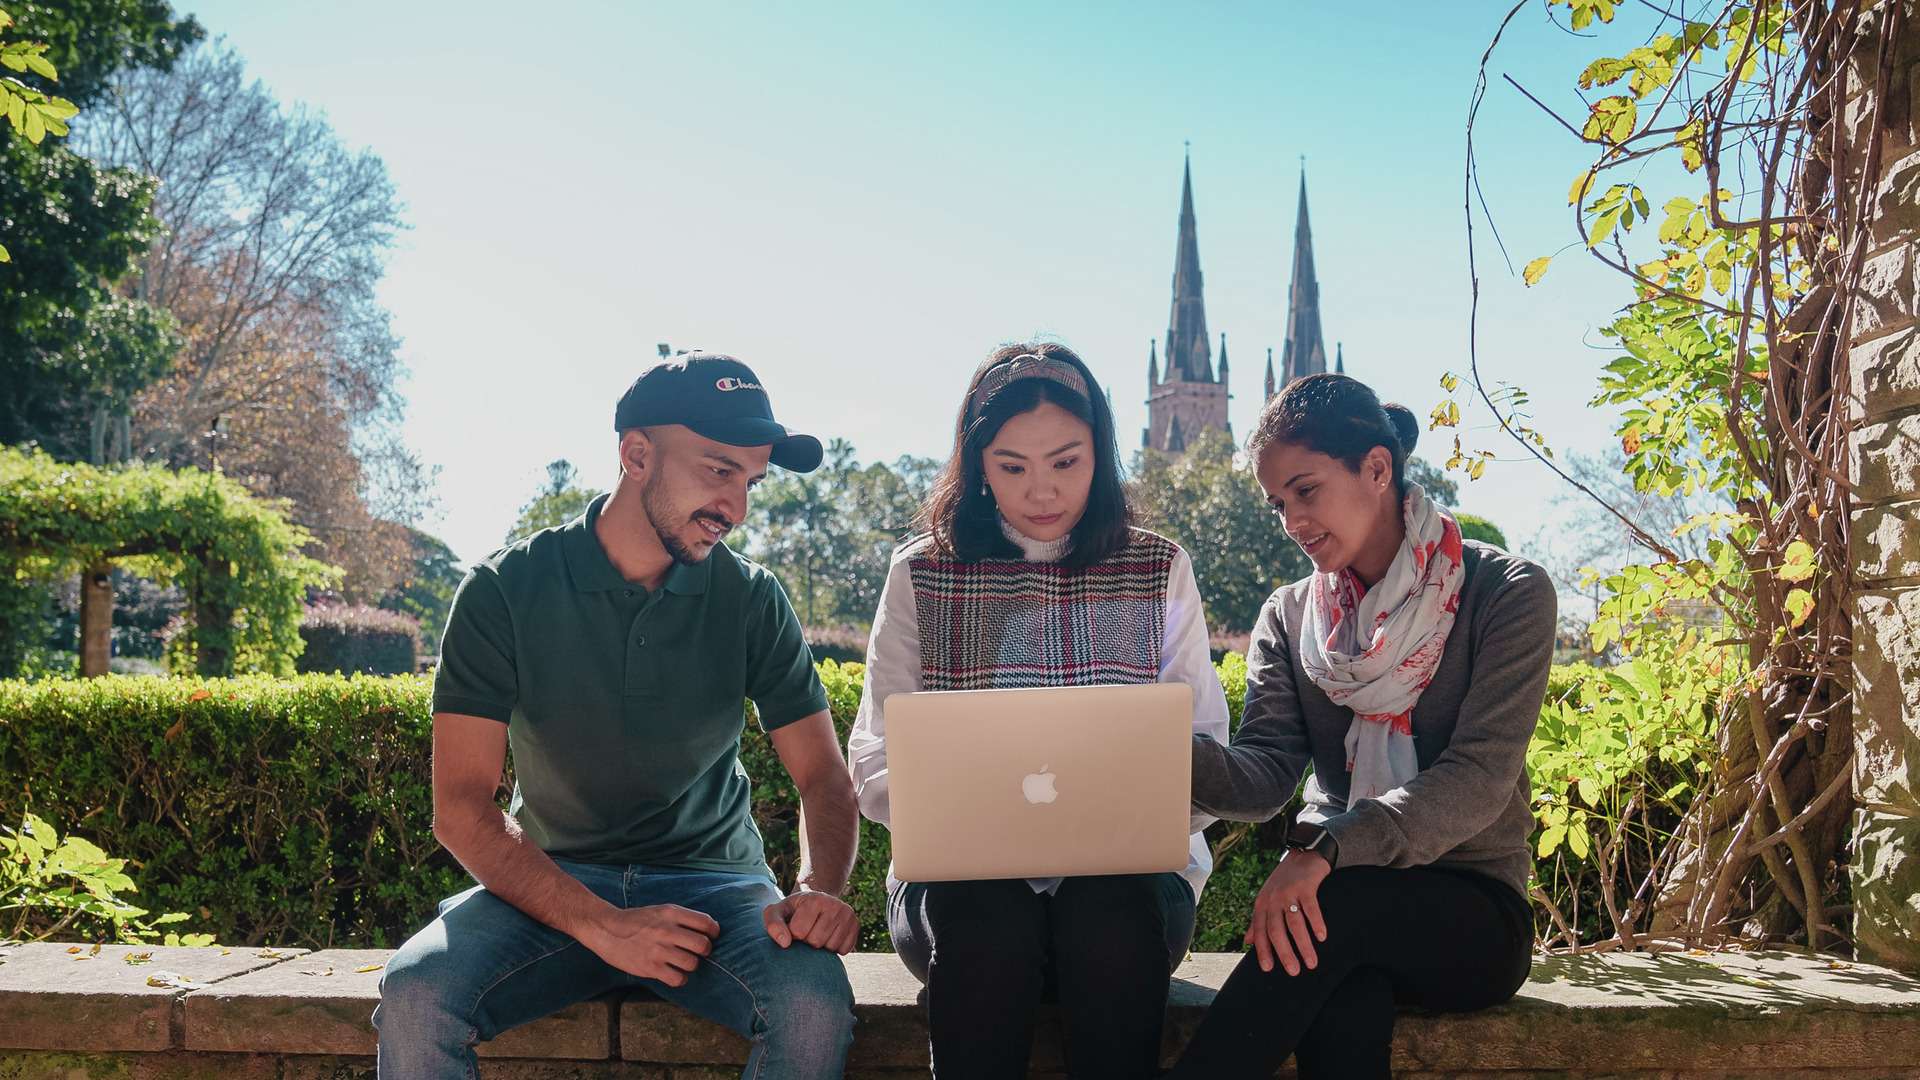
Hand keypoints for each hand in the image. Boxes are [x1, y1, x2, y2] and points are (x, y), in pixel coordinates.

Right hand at [580, 904, 719, 986]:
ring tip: (683, 963)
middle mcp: (667, 930)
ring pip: (692, 963)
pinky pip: (678, 979)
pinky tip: (674, 974)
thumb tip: (708, 931)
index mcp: (671, 913)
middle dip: (705, 950)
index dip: (713, 932)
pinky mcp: (650, 967)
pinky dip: (680, 978)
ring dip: (691, 965)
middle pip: (703, 945)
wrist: (606, 929)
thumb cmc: (637, 921)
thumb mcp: (660, 911)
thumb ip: (682, 919)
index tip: (710, 936)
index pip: (706, 922)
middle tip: (698, 952)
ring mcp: (658, 950)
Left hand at [763, 889, 858, 953]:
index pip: (798, 932)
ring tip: (817, 932)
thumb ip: (773, 924)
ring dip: (821, 946)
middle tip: (807, 930)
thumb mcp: (777, 912)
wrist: (816, 903)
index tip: (795, 925)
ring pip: (830, 947)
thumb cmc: (793, 911)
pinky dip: (834, 949)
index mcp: (814, 899)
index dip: (793, 934)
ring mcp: (848, 914)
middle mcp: (834, 904)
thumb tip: (785, 943)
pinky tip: (829, 936)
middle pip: (816, 941)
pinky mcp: (856, 925)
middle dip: (807, 941)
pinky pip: (844, 950)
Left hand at [1245, 848, 1330, 975]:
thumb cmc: (1285, 881)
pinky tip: (1322, 937)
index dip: (1263, 950)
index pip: (1260, 931)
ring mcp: (1289, 892)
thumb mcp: (1267, 899)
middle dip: (1285, 953)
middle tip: (1294, 971)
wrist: (1303, 854)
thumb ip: (1258, 921)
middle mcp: (1273, 898)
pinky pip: (1311, 909)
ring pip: (1295, 924)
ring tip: (1312, 962)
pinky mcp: (1305, 886)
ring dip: (1304, 945)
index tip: (1268, 968)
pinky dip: (1316, 924)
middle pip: (1277, 931)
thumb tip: (1247, 942)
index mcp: (1262, 904)